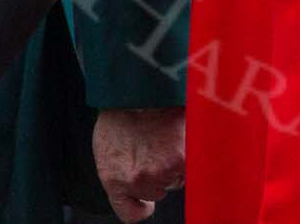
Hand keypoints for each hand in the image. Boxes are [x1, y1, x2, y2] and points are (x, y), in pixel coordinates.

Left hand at [94, 106, 187, 221]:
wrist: (137, 87)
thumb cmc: (122, 111)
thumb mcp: (109, 148)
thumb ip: (120, 173)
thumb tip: (136, 190)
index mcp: (114, 180)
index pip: (133, 214)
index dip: (143, 205)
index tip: (148, 200)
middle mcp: (138, 180)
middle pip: (158, 192)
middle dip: (158, 174)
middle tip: (154, 147)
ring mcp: (161, 171)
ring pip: (177, 178)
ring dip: (175, 163)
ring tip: (165, 137)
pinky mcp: (182, 159)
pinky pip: (190, 167)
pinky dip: (188, 154)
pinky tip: (178, 135)